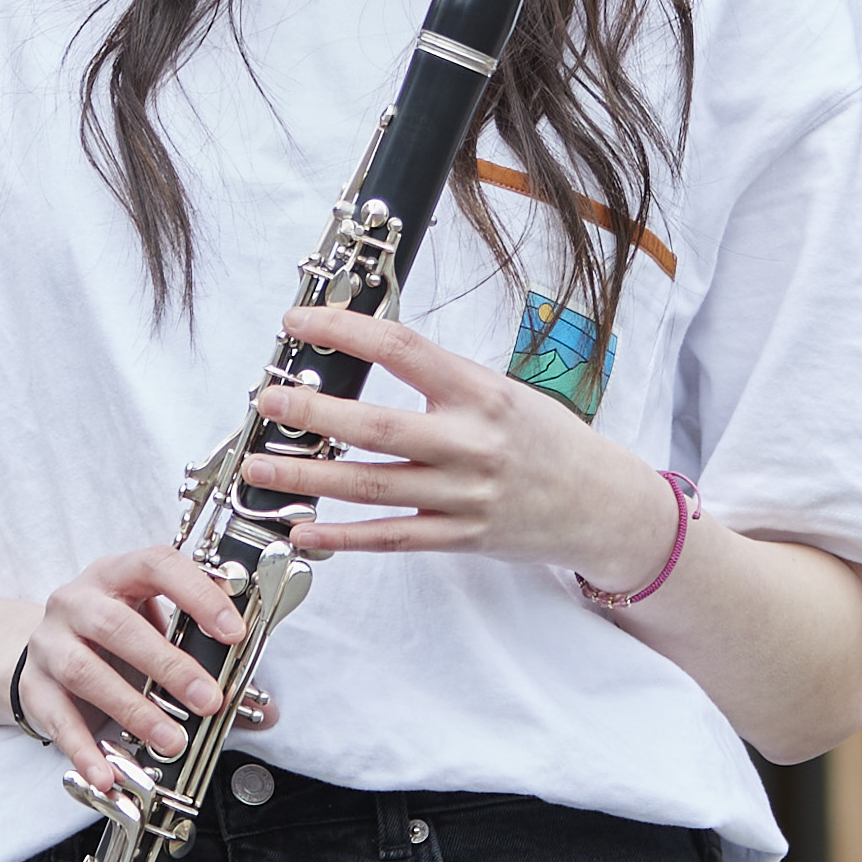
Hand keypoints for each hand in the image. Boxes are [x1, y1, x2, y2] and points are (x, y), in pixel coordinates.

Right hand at [13, 545, 256, 797]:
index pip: (156, 565)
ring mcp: (49, 642)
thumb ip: (206, 661)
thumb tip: (264, 712)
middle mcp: (77, 600)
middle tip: (209, 701)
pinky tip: (107, 773)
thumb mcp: (156, 628)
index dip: (197, 593)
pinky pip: (57, 719)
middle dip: (168, 666)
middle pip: (117, 626)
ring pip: (87, 672)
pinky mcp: (33, 686)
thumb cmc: (114, 636)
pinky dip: (83, 749)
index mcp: (116, 573)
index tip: (233, 632)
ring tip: (171, 740)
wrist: (43, 649)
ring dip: (133, 711)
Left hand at [242, 306, 684, 585]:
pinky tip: (301, 531)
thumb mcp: (503, 392)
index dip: (345, 332)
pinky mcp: (459, 537)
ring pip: (371, 487)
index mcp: (481, 392)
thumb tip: (362, 356)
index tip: (299, 323)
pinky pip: (391, 538)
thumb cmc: (547, 440)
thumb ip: (441, 382)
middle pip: (377, 426)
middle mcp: (471, 443)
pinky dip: (342, 537)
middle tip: (267, 401)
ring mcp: (464, 495)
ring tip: (259, 469)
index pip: (402, 350)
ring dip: (308, 478)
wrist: (601, 504)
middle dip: (314, 413)